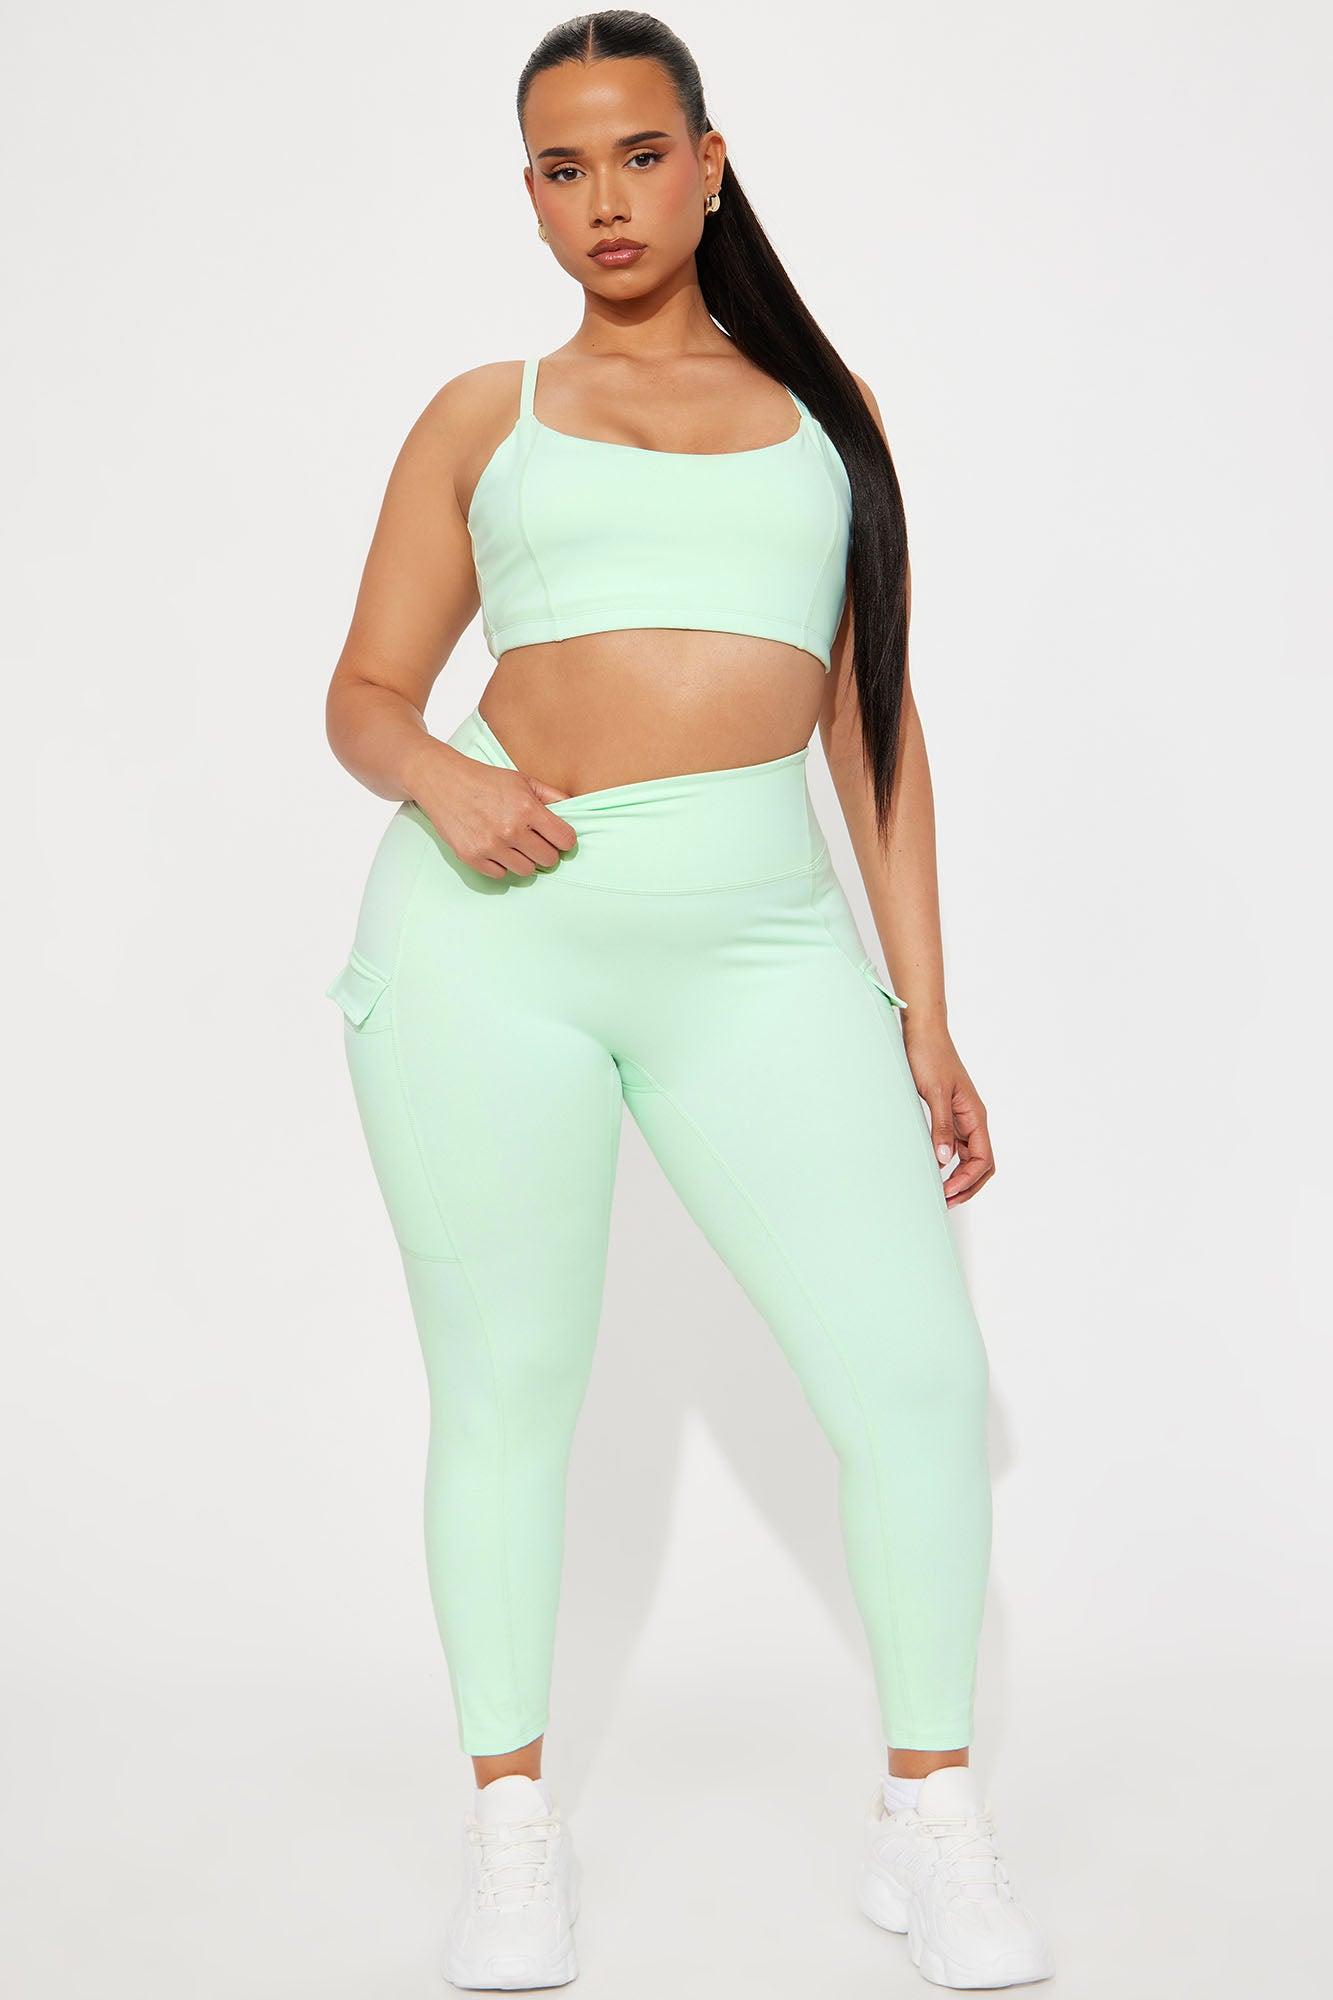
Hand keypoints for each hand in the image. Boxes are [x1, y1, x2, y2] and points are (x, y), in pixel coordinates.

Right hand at [411, 740, 577, 879]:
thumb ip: (552, 796)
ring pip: (527, 871)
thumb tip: (577, 810)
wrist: (442, 781)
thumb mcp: (523, 780)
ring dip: (524, 859)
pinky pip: (501, 875)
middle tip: (535, 840)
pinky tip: (495, 848)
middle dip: (546, 850)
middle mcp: (510, 830)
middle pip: (549, 860)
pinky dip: (501, 865)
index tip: (557, 836)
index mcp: (527, 808)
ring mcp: (490, 846)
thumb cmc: (485, 780)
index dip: (564, 839)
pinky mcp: (472, 857)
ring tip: (514, 844)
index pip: (565, 840)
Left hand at [901, 1017, 994, 1206]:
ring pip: (969, 1157)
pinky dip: (949, 1162)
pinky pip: (955, 1145)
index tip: (946, 1191)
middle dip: (968, 1186)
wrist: (922, 1032)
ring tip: (941, 1192)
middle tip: (945, 1201)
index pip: (983, 1159)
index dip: (968, 1180)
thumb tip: (945, 1160)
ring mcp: (961, 1118)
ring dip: (959, 1177)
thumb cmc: (930, 1056)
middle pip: (981, 1164)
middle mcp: (972, 1119)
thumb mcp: (935, 1093)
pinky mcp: (947, 1114)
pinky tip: (934, 1169)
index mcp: (976, 1115)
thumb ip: (941, 1127)